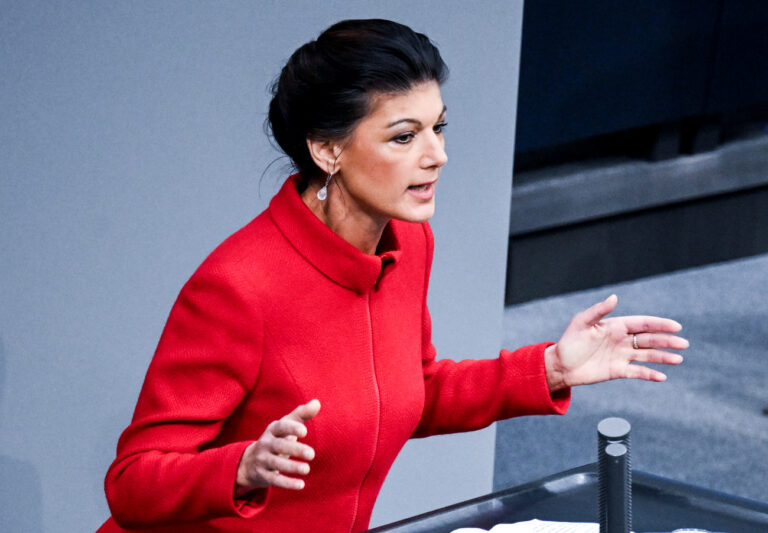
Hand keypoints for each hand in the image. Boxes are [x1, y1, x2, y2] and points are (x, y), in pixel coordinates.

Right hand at [235, 399, 319, 495]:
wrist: (250, 462)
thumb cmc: (276, 439)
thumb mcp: (286, 425)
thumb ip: (301, 414)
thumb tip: (317, 402)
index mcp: (273, 430)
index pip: (281, 426)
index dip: (291, 428)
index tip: (304, 431)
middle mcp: (266, 444)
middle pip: (279, 446)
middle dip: (295, 449)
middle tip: (312, 454)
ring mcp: (262, 460)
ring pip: (276, 464)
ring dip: (292, 467)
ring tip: (307, 469)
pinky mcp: (263, 475)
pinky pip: (274, 480)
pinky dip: (287, 483)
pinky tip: (301, 485)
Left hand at [544, 295, 688, 391]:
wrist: (560, 365)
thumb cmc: (569, 342)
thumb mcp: (582, 323)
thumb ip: (598, 311)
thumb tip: (615, 298)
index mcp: (615, 326)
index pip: (642, 324)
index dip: (659, 324)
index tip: (676, 326)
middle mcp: (621, 340)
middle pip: (649, 340)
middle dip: (667, 341)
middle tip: (684, 344)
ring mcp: (621, 356)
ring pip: (646, 355)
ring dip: (663, 357)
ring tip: (678, 359)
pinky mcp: (618, 370)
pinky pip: (637, 372)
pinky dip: (649, 374)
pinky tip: (661, 376)